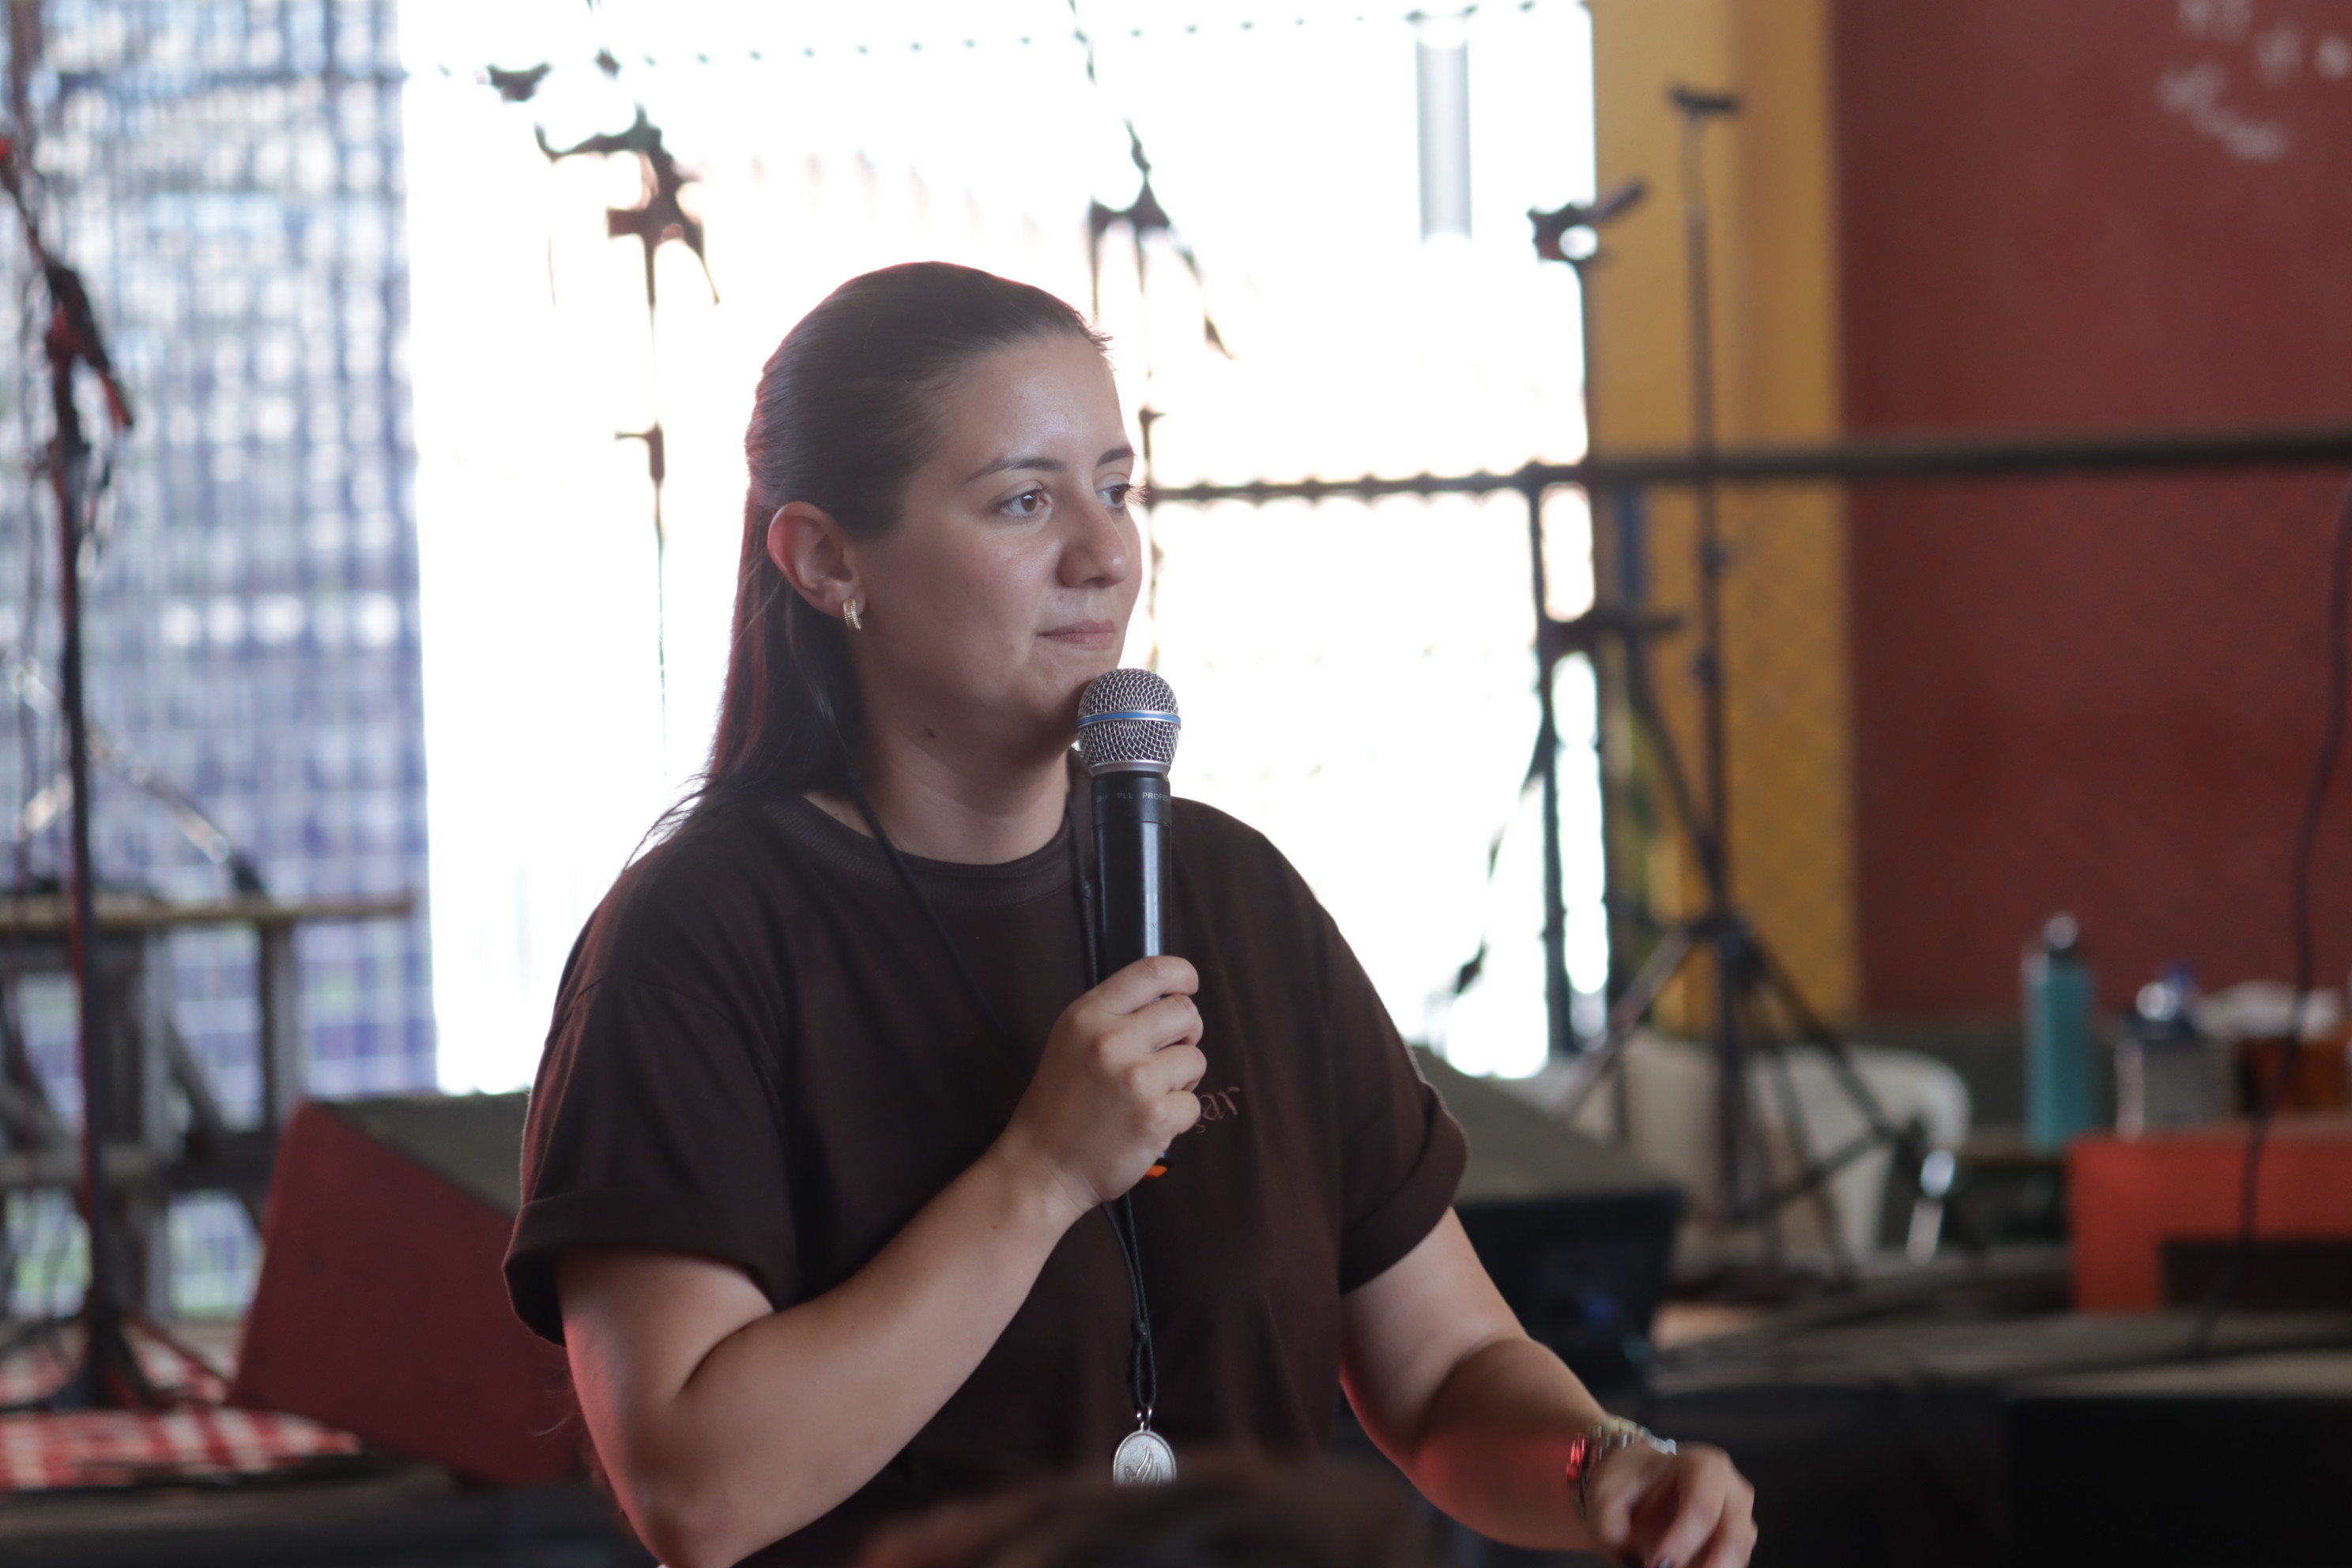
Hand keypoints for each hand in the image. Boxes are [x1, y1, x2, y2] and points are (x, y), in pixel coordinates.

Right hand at [993, 955, 1203, 1219]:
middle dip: (1187, 1034)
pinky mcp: (1155, 1117)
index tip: (1188, 987)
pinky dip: (1176, 1117)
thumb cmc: (1058, 1104)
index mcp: (1088, 1015)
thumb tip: (1169, 1000)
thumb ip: (1113, 1016)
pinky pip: (1193, 1105)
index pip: (1152, 972)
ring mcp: (1137, 1079)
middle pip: (1185, 1013)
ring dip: (1182, 1079)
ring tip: (1150, 1095)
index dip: (1182, 975)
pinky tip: (1146, 1124)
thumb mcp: (1071, 1041)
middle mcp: (1113, 1040)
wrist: (1041, 1167)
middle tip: (1169, 1055)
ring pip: (1196, 1060)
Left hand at [1584, 1441, 1754, 1567]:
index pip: (1703, 1507)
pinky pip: (1731, 1564)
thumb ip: (1611, 1526)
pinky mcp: (1737, 1542)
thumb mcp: (1605, 1496)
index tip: (1655, 1562)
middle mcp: (1732, 1490)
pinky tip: (1679, 1566)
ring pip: (1737, 1557)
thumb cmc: (1626, 1483)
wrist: (1637, 1483)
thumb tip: (1632, 1558)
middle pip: (1735, 1536)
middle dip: (1704, 1566)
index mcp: (1703, 1465)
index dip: (1682, 1541)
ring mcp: (1740, 1517)